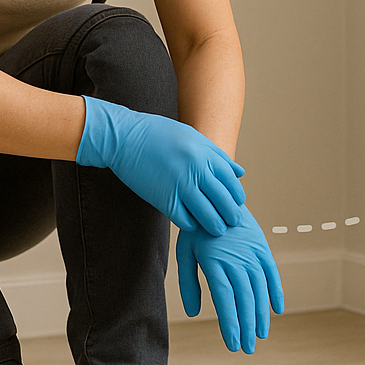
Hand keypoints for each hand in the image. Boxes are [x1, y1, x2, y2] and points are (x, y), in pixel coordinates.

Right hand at [77, 96, 246, 235]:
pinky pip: (186, 220)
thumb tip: (239, 173)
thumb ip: (217, 156)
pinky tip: (191, 224)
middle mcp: (197, 170)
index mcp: (206, 153)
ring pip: (208, 216)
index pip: (232, 183)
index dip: (236, 197)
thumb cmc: (159, 134)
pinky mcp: (164, 199)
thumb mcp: (192, 137)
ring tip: (215, 229)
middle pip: (225, 202)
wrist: (125, 137)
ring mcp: (181, 185)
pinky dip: (191, 225)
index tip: (235, 205)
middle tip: (231, 223)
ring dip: (214, 226)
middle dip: (231, 216)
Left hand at [176, 207, 284, 353]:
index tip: (233, 344)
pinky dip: (276, 292)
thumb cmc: (196, 229)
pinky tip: (277, 310)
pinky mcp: (263, 248)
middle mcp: (236, 259)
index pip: (226, 299)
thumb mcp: (185, 253)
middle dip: (247, 327)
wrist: (216, 195)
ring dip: (261, 314)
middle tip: (248, 349)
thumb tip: (194, 313)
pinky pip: (273, 273)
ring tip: (260, 335)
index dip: (231, 323)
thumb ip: (188, 283)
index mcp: (215, 262)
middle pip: (245, 299)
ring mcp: (252, 253)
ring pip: (260, 290)